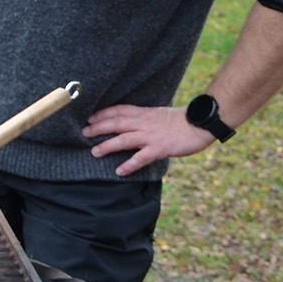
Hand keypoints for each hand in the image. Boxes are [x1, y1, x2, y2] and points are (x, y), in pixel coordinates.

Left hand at [83, 104, 216, 177]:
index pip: (118, 110)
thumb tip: (129, 122)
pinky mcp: (159, 148)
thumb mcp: (157, 114)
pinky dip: (129, 164)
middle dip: (98, 128)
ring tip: (95, 152)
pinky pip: (141, 157)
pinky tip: (119, 171)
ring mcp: (150, 136)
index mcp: (143, 113)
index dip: (102, 114)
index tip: (89, 117)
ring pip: (124, 139)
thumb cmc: (179, 121)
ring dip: (108, 146)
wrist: (199, 124)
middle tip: (84, 133)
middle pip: (116, 123)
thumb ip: (143, 117)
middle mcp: (144, 123)